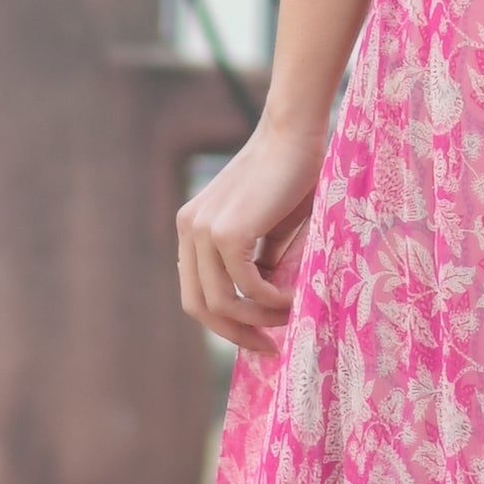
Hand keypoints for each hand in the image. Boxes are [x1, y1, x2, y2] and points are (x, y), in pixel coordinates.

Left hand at [176, 106, 329, 356]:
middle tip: (269, 348)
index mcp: (192, 228)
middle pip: (199, 306)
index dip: (223, 323)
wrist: (295, 135)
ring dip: (259, 319)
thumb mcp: (268, 229)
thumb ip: (257, 263)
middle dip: (235, 333)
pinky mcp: (226, 231)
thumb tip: (265, 308)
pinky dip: (271, 300)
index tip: (258, 336)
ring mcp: (203, 230)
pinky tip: (294, 297)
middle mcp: (189, 229)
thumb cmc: (291, 176)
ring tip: (291, 317)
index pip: (196, 291)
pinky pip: (246, 286)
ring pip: (221, 302)